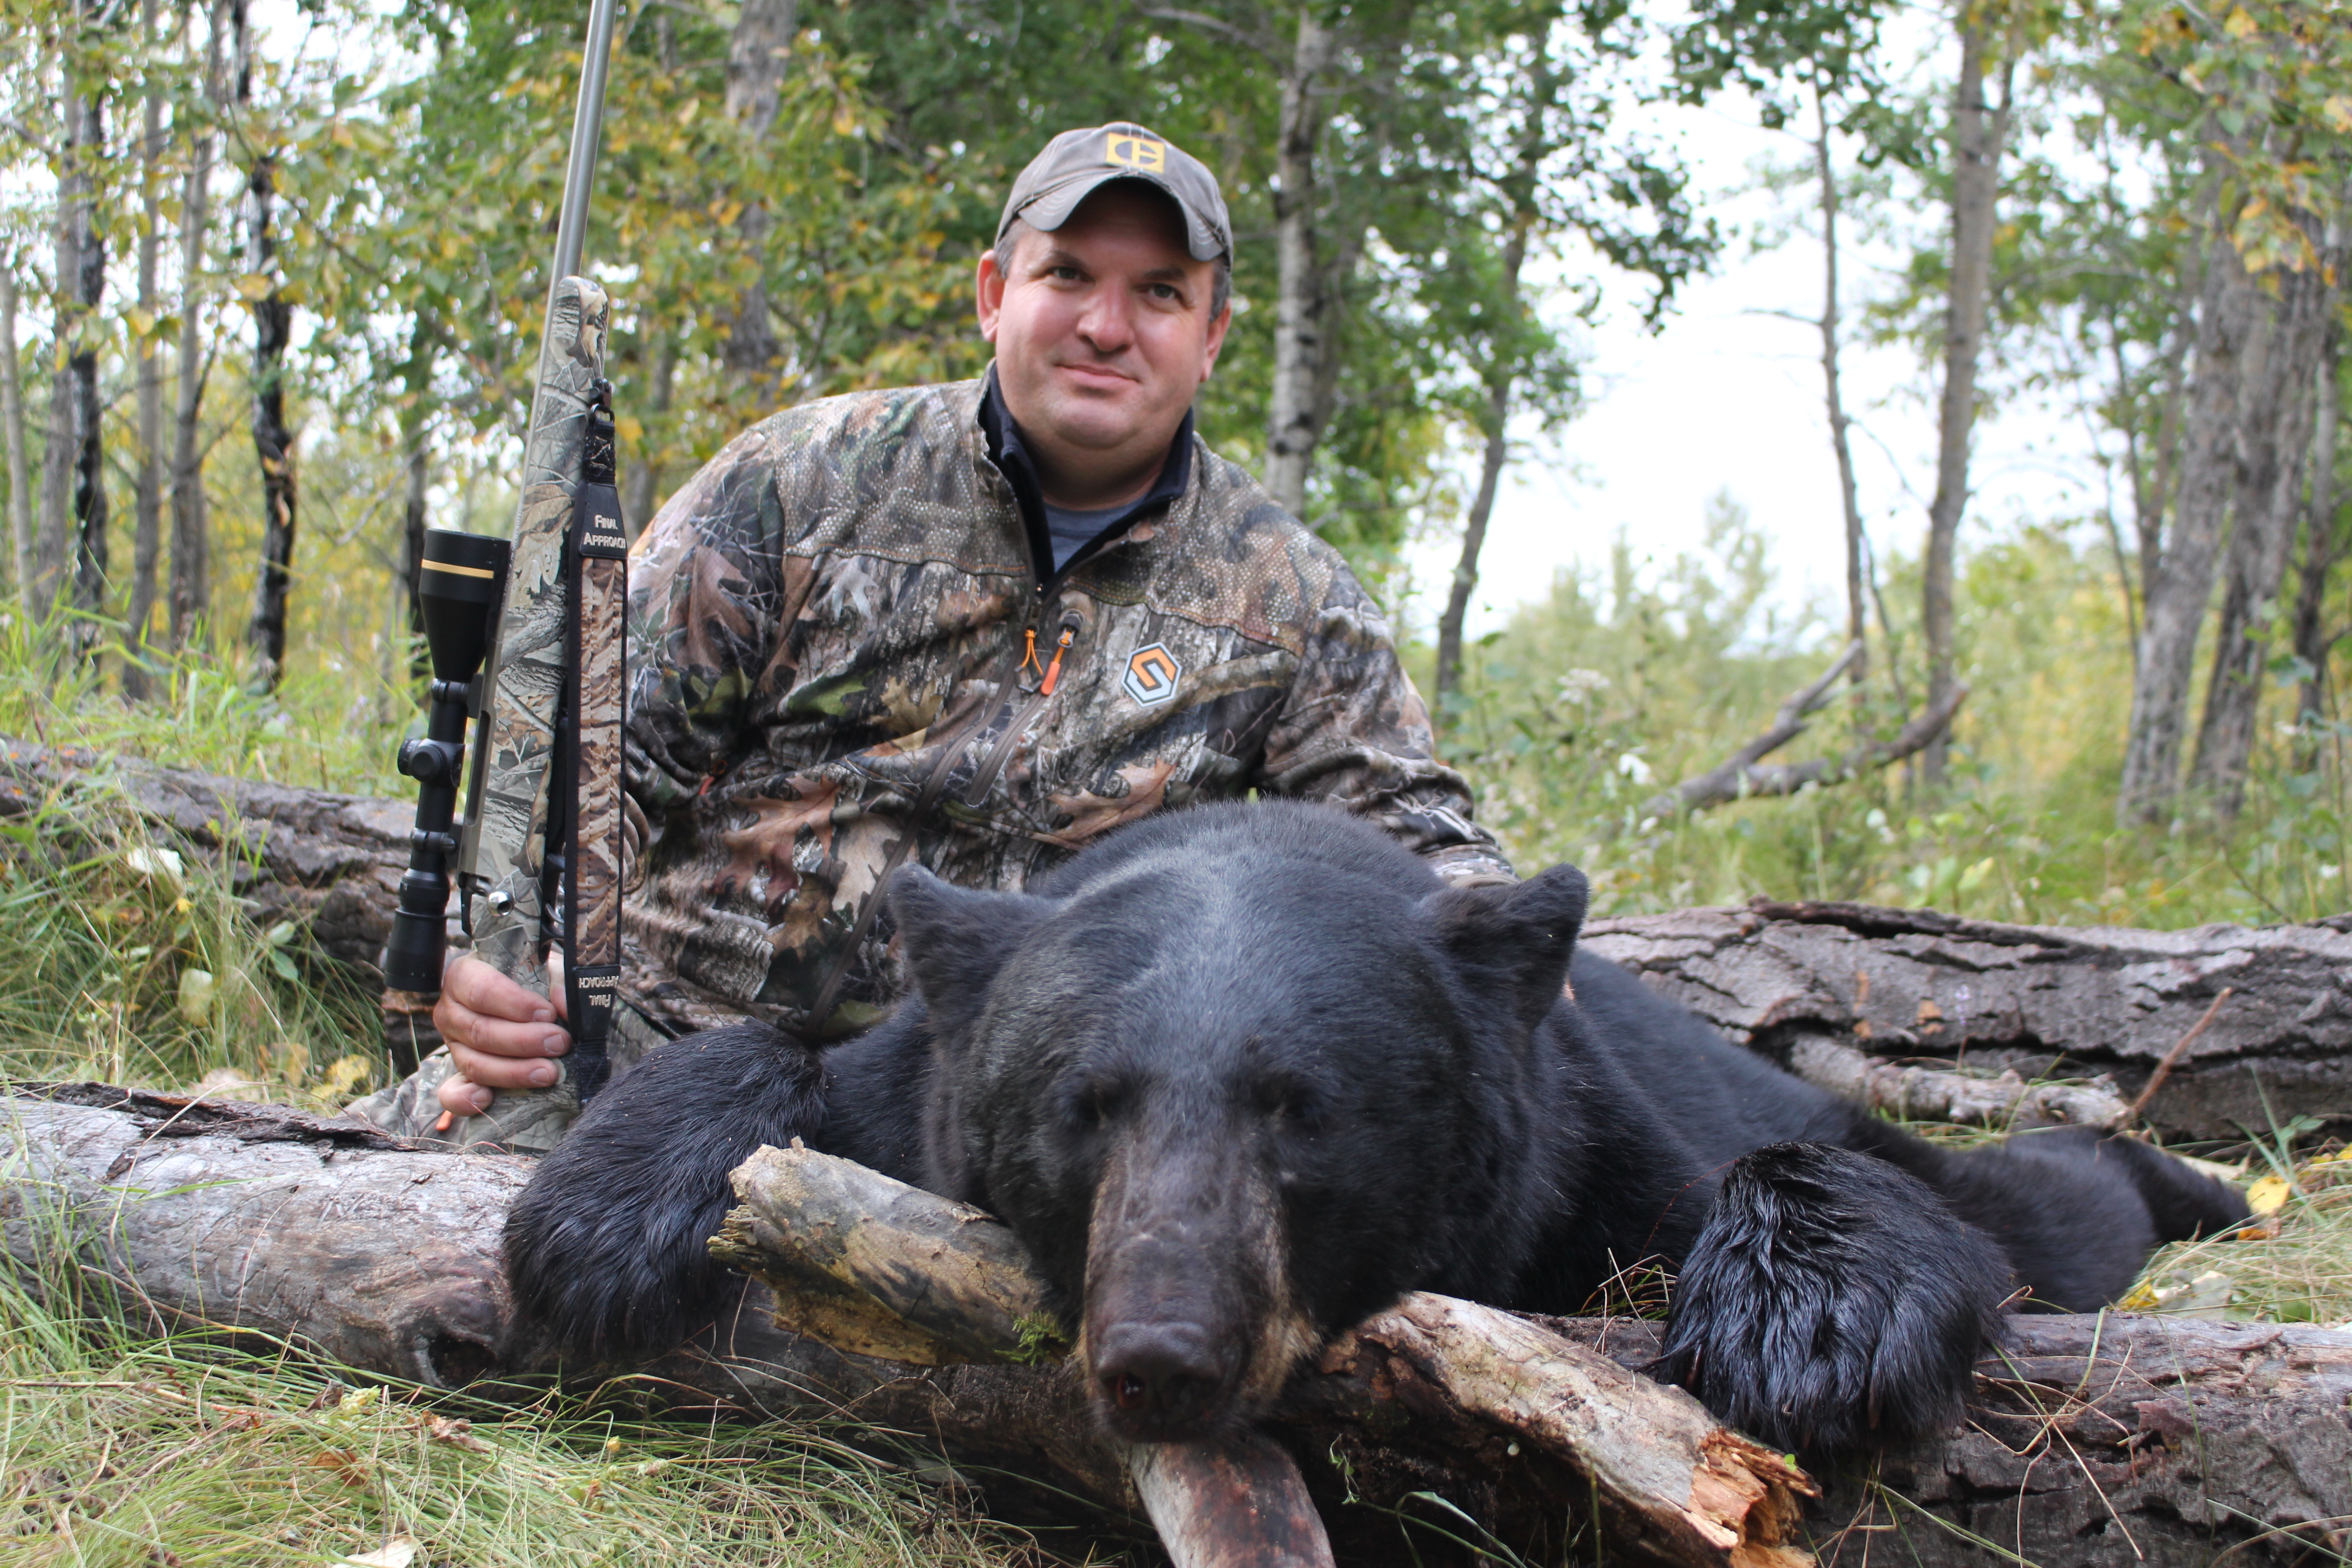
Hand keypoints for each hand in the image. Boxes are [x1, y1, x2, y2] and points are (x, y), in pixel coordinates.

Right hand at [433, 952, 569, 1117]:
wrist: (523, 998)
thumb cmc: (532, 979)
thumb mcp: (545, 970)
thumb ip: (556, 983)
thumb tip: (563, 1006)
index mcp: (462, 976)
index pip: (481, 991)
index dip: (515, 1004)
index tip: (548, 1013)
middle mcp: (450, 1011)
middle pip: (480, 1031)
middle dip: (523, 1041)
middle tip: (559, 1043)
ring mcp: (451, 1045)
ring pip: (474, 1064)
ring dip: (513, 1072)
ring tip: (548, 1072)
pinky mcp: (457, 1074)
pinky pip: (451, 1093)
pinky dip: (467, 1100)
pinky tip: (489, 1098)